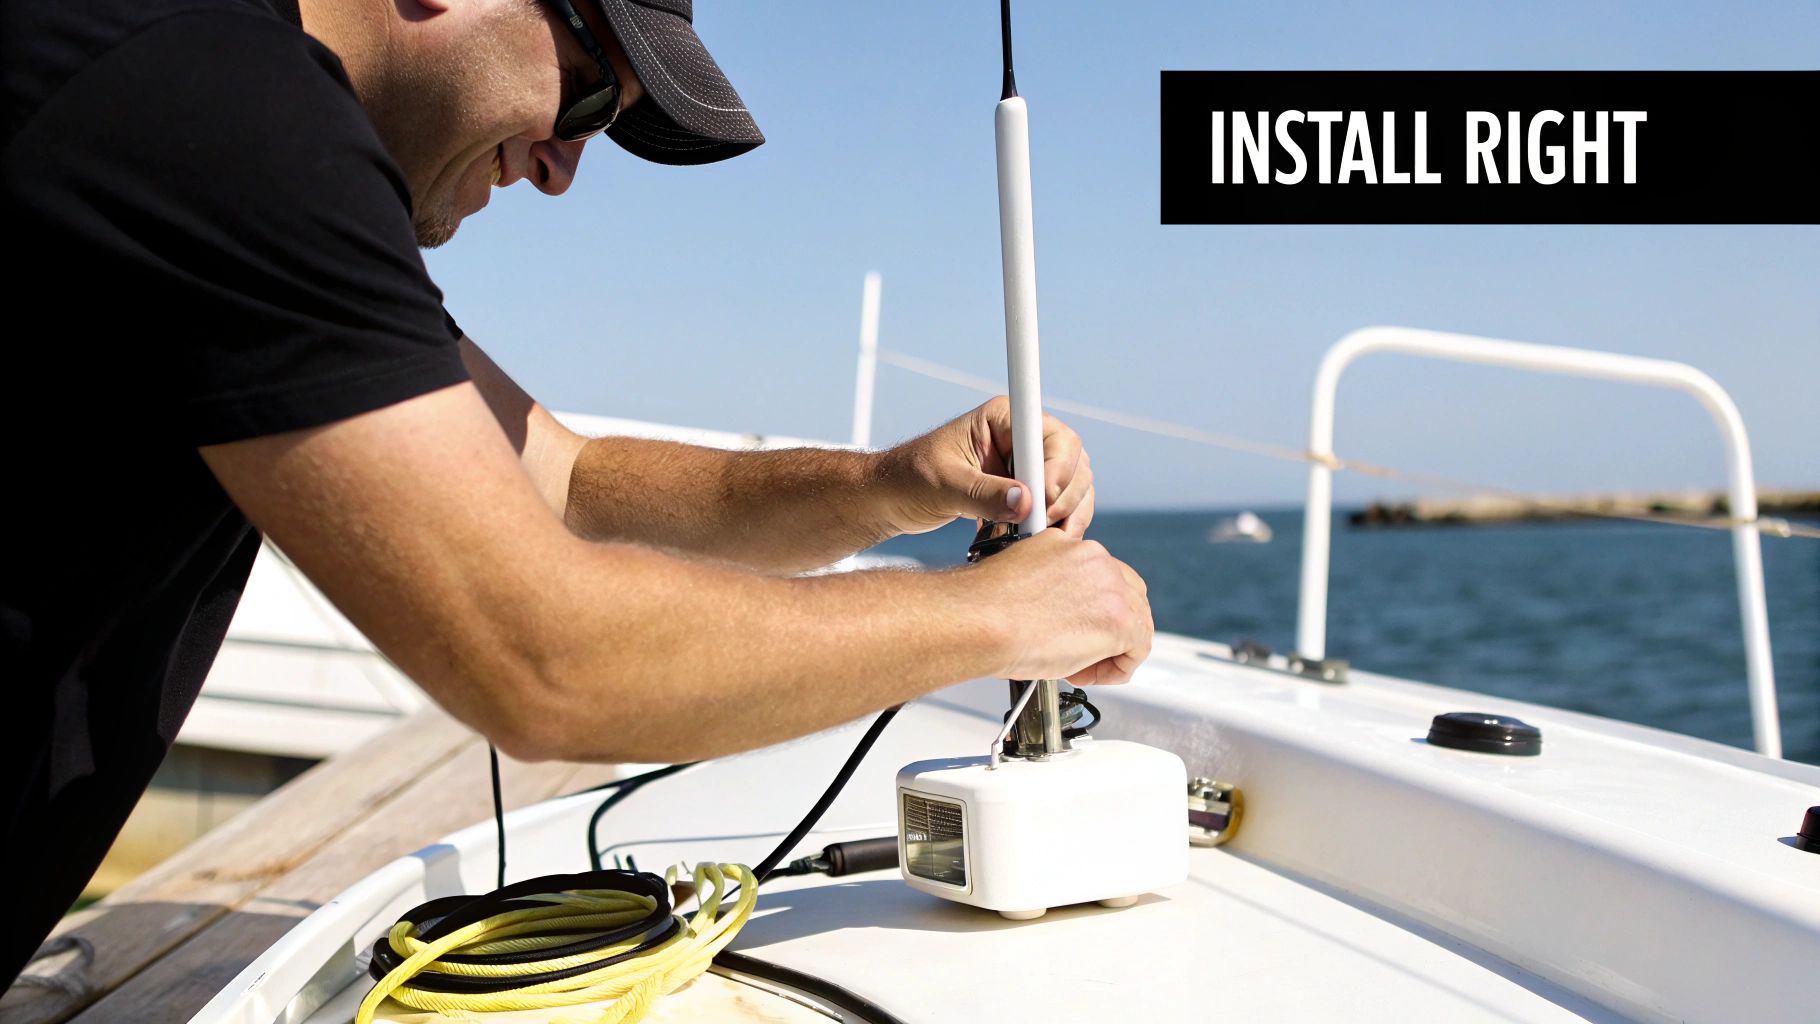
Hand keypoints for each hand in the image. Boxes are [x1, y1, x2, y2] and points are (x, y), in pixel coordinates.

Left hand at [881, 396, 1094, 537]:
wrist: (891, 499)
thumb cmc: (908, 479)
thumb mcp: (942, 485)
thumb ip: (982, 493)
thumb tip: (1026, 502)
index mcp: (1004, 419)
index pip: (1053, 437)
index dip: (1058, 469)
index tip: (1042, 500)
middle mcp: (1023, 438)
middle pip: (1074, 463)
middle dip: (1064, 498)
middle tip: (1039, 529)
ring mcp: (1027, 466)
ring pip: (1073, 488)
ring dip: (1066, 516)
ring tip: (1039, 541)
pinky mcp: (1026, 492)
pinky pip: (1059, 508)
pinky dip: (1057, 527)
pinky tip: (1038, 545)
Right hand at [971, 531, 1151, 685]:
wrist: (980, 621)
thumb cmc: (986, 606)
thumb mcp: (1023, 574)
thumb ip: (1051, 584)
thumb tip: (1055, 608)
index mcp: (1072, 545)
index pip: (1103, 577)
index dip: (1092, 608)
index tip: (1075, 625)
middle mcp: (1097, 560)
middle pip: (1128, 596)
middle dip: (1110, 627)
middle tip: (1083, 650)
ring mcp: (1112, 589)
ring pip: (1135, 623)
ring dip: (1112, 649)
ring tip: (1079, 666)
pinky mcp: (1119, 622)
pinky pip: (1138, 649)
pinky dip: (1117, 668)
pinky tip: (1086, 673)